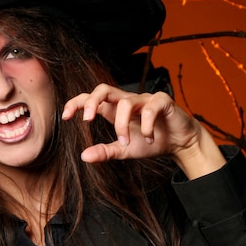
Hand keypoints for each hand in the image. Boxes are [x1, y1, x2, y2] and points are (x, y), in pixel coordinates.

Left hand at [62, 84, 224, 177]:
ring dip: (122, 125)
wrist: (179, 143)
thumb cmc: (151, 142)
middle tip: (87, 120)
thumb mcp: (125, 150)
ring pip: (126, 103)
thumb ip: (105, 152)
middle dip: (91, 101)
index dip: (77, 103)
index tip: (65, 117)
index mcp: (115, 110)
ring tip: (126, 142)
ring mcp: (145, 99)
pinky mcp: (162, 101)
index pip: (92, 99)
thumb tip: (83, 156)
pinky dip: (146, 126)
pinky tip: (149, 139)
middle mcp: (128, 101)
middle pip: (104, 89)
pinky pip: (150, 108)